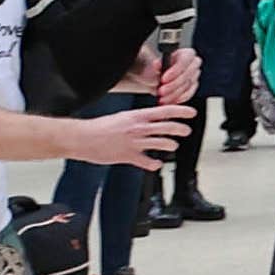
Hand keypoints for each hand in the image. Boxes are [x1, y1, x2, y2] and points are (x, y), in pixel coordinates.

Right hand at [63, 98, 190, 172]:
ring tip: (172, 146)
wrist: (82, 137)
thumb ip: (139, 119)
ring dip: (170, 145)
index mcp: (137, 116)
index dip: (182, 111)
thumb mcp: (123, 117)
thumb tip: (152, 119)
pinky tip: (156, 164)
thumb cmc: (100, 127)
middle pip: (167, 127)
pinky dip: (154, 164)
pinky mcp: (128, 156)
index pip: (165, 111)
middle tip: (186, 131)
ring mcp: (134, 142)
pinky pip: (147, 162)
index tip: (192, 113)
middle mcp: (138, 128)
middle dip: (181, 129)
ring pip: (161, 143)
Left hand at [152, 45, 199, 107]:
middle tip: (160, 91)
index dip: (175, 70)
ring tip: (161, 98)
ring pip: (187, 87)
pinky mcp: (192, 88)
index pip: (185, 60)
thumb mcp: (155, 64)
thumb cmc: (157, 68)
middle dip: (173, 85)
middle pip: (188, 75)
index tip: (163, 79)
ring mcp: (194, 76)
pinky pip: (188, 95)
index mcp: (187, 54)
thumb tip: (157, 65)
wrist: (157, 77)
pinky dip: (177, 99)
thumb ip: (157, 64)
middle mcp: (194, 64)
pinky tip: (168, 101)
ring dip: (173, 94)